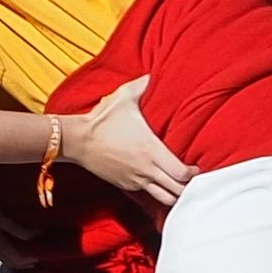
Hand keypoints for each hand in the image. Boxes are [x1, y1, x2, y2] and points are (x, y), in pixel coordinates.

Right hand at [54, 83, 193, 210]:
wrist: (76, 140)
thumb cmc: (101, 120)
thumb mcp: (122, 98)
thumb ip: (141, 85)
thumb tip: (151, 74)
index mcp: (152, 151)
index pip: (182, 173)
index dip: (193, 173)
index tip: (195, 167)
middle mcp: (147, 169)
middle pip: (177, 190)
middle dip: (188, 187)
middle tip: (192, 180)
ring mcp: (136, 180)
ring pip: (164, 198)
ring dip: (174, 194)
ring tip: (178, 187)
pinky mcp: (125, 185)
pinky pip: (147, 194)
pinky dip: (157, 192)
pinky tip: (159, 185)